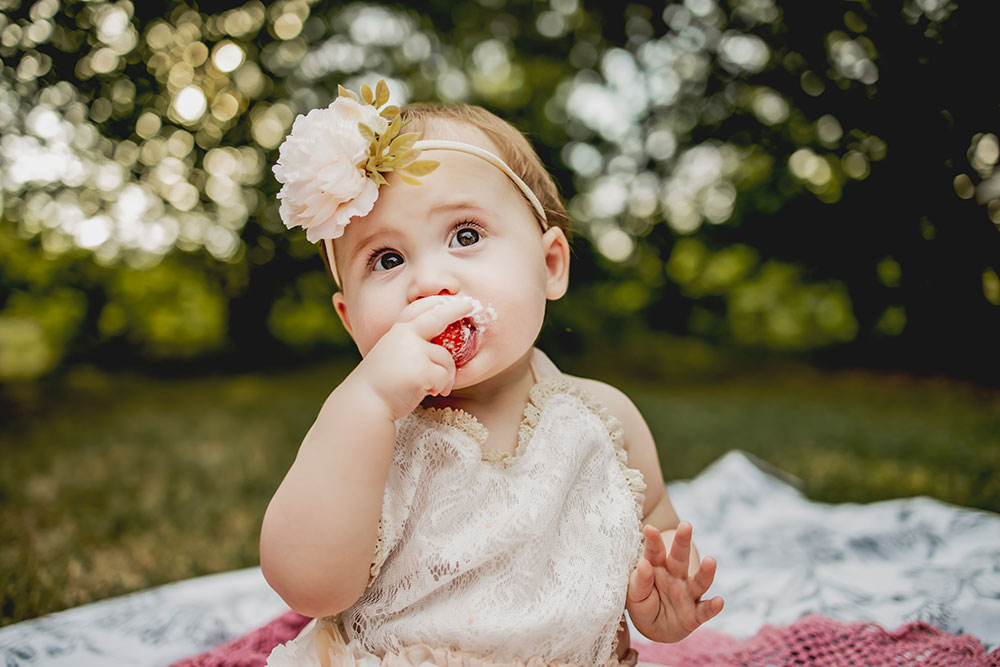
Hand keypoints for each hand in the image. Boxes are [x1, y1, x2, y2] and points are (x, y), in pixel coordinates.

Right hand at [349, 296, 475, 419]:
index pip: (417, 309)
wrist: (367, 401)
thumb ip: (410, 344)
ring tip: (431, 386)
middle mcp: (405, 336)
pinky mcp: (422, 370)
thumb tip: (437, 342)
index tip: (451, 299)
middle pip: (438, 317)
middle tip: (470, 305)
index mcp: (397, 331)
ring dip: (445, 376)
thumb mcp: (392, 354)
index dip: (435, 302)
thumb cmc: (381, 382)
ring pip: (446, 359)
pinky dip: (440, 387)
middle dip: (456, 308)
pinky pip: (445, 377)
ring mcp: (414, 351)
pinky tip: (425, 392)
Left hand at [625, 522, 723, 643]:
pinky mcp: (695, 614)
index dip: (652, 540)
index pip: (654, 552)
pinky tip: (719, 601)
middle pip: (679, 558)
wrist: (654, 628)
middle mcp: (675, 577)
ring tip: (711, 561)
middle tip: (685, 525)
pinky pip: (705, 610)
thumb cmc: (643, 604)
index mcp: (657, 568)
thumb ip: (639, 581)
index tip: (649, 529)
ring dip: (705, 572)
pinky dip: (712, 607)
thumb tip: (644, 564)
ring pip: (698, 581)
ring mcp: (687, 594)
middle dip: (682, 542)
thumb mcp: (634, 595)